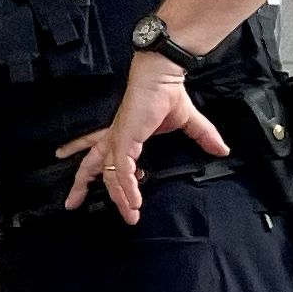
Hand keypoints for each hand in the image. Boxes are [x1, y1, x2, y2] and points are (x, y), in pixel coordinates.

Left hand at [59, 54, 228, 224]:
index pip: (100, 153)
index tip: (100, 187)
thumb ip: (202, 137)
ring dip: (118, 197)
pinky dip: (126, 188)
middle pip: (90, 165)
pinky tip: (133, 202)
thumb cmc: (167, 93)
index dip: (98, 171)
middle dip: (80, 185)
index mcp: (122, 133)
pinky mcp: (125, 140)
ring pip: (109, 175)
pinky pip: (121, 171)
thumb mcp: (187, 122)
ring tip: (129, 215)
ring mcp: (118, 140)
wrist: (162, 76)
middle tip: (70, 203)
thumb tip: (222, 149)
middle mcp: (115, 138)